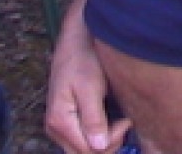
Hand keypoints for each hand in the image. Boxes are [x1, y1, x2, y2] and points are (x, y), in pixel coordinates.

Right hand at [45, 0, 128, 153]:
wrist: (76, 39)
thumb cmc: (84, 58)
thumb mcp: (91, 86)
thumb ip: (93, 118)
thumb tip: (98, 147)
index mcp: (60, 121)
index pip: (88, 150)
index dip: (111, 141)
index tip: (126, 121)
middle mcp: (55, 128)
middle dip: (108, 145)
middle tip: (124, 123)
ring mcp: (59, 126)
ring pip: (83, 150)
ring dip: (104, 142)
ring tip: (119, 122)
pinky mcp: (66, 121)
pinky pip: (81, 140)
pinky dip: (98, 136)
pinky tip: (111, 121)